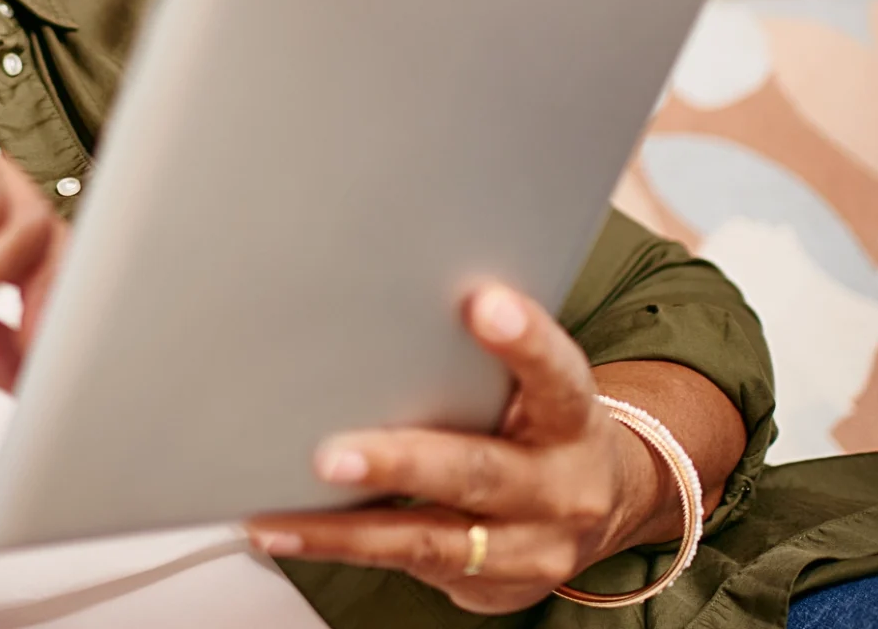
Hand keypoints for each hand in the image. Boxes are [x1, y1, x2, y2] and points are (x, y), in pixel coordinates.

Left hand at [245, 285, 666, 613]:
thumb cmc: (541, 422)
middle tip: (332, 455)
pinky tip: (286, 531)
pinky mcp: (492, 585)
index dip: (524, 342)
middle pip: (479, 472)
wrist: (598, 503)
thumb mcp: (537, 384)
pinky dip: (340, 547)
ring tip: (279, 516)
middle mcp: (558, 488)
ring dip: (345, 530)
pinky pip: (408, 567)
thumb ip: (480, 355)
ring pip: (430, 540)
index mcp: (571, 417)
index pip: (556, 375)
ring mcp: (527, 546)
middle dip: (400, 464)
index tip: (484, 304)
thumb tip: (383, 292)